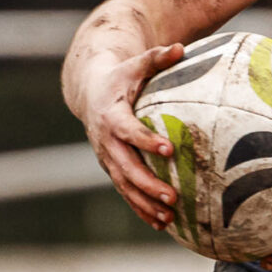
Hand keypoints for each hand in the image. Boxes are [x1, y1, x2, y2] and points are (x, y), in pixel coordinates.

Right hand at [79, 43, 186, 229]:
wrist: (91, 92)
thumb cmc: (122, 77)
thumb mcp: (136, 65)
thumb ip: (157, 58)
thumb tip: (180, 48)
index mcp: (111, 115)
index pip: (128, 130)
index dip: (145, 140)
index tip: (167, 148)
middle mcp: (106, 141)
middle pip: (125, 166)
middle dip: (147, 183)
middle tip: (172, 195)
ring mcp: (107, 158)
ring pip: (125, 186)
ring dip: (145, 203)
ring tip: (168, 216)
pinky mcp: (112, 169)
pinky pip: (126, 193)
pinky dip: (141, 209)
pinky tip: (161, 223)